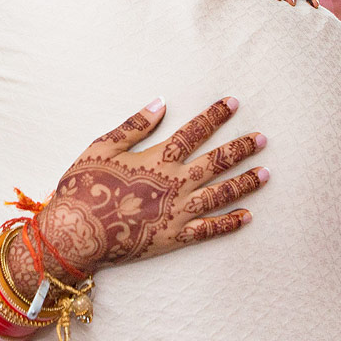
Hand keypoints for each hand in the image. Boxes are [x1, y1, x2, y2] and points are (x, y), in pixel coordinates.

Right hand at [39, 97, 267, 272]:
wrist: (74, 234)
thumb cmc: (83, 188)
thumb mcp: (102, 147)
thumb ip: (134, 126)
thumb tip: (161, 103)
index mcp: (157, 160)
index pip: (193, 132)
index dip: (214, 116)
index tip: (233, 103)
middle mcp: (174, 185)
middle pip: (215, 162)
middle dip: (241, 148)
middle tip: (263, 139)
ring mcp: (177, 212)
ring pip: (220, 194)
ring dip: (245, 182)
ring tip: (266, 173)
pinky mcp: (174, 238)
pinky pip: (208, 230)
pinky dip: (229, 223)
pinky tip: (248, 216)